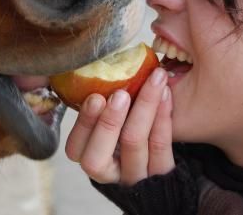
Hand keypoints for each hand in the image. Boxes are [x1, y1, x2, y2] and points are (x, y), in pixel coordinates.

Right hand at [65, 67, 173, 185]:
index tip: (95, 96)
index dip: (84, 123)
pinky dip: (163, 115)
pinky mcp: (161, 174)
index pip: (76, 148)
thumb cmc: (130, 130)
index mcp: (91, 158)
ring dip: (143, 107)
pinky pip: (161, 145)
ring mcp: (135, 177)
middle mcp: (109, 173)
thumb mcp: (112, 122)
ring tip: (154, 80)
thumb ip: (102, 105)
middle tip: (120, 94)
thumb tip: (97, 65)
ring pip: (134, 144)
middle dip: (107, 123)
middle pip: (98, 157)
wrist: (166, 164)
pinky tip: (166, 92)